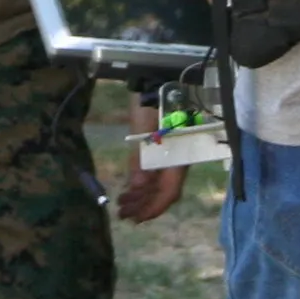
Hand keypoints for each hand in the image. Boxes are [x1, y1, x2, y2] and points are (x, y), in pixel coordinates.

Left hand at [116, 88, 187, 223]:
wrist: (155, 79)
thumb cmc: (153, 102)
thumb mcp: (144, 129)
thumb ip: (142, 158)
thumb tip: (138, 186)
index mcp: (177, 157)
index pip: (169, 192)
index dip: (153, 208)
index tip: (136, 219)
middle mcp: (175, 160)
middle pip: (162, 192)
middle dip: (143, 206)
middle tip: (123, 216)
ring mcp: (168, 155)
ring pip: (157, 185)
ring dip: (140, 197)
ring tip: (122, 206)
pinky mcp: (158, 149)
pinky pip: (153, 174)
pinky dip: (141, 184)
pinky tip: (128, 190)